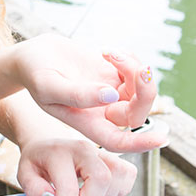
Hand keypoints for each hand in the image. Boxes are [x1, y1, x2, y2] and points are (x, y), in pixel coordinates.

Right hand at [13, 34, 166, 151]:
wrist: (33, 55)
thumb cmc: (34, 73)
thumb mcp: (48, 85)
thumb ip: (78, 94)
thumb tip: (112, 95)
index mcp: (86, 123)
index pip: (118, 142)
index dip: (141, 143)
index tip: (162, 137)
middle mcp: (102, 112)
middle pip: (137, 113)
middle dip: (145, 92)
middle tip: (141, 69)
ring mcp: (111, 93)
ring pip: (140, 90)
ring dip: (135, 69)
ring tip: (110, 53)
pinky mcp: (114, 75)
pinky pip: (135, 71)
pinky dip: (130, 58)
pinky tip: (106, 52)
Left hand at [17, 137, 137, 195]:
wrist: (48, 143)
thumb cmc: (38, 162)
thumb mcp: (24, 174)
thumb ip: (34, 189)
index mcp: (59, 152)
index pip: (68, 188)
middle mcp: (85, 148)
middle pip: (102, 179)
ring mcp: (102, 151)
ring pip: (118, 177)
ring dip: (103, 195)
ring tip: (85, 192)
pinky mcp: (116, 157)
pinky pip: (128, 176)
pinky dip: (116, 189)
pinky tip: (98, 189)